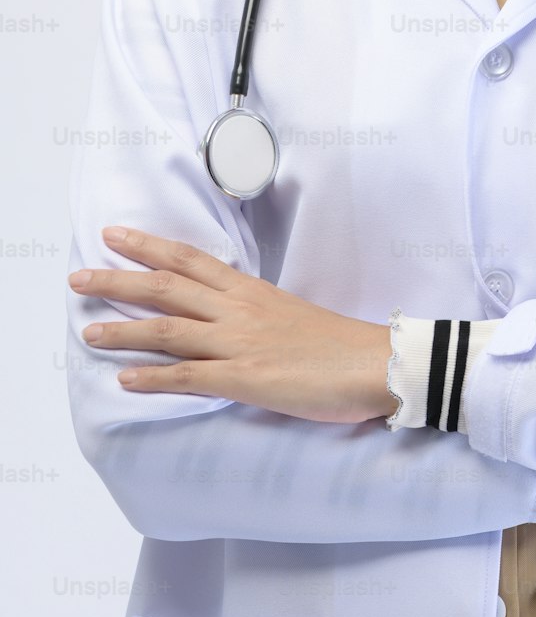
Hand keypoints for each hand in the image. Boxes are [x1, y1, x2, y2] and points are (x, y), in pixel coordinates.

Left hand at [67, 227, 395, 423]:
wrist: (374, 363)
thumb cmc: (338, 344)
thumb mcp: (290, 315)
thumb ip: (254, 314)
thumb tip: (224, 319)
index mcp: (251, 291)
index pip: (190, 260)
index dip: (149, 246)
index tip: (115, 235)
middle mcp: (239, 310)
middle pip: (167, 286)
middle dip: (118, 279)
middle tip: (79, 276)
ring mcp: (240, 343)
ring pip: (169, 329)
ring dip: (123, 329)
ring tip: (88, 330)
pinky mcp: (246, 378)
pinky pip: (189, 376)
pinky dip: (153, 378)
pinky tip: (125, 380)